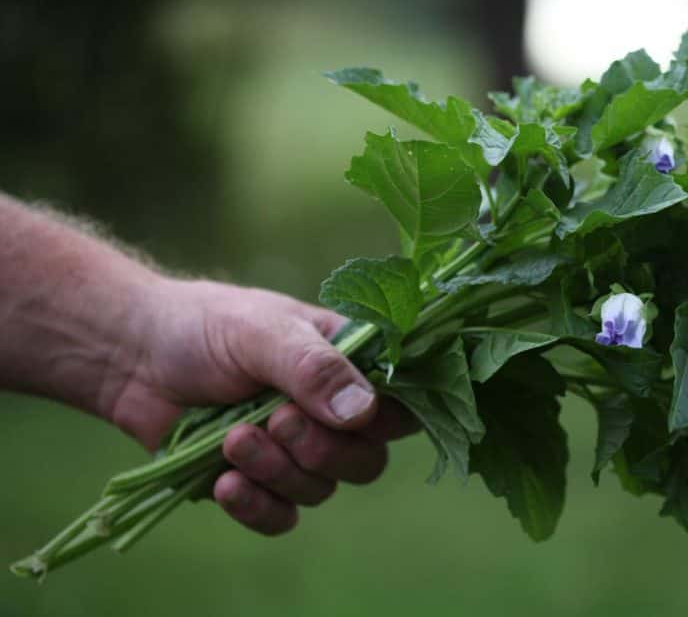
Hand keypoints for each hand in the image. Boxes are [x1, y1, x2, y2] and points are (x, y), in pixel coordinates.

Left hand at [107, 278, 416, 535]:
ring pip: (321, 488)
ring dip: (277, 470)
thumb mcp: (261, 332)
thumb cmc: (203, 326)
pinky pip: (282, 516)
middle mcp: (331, 412)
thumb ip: (314, 368)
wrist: (132, 357)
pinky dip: (257, 506)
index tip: (354, 417)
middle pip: (367, 459)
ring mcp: (295, 450)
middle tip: (276, 421)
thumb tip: (363, 413)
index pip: (400, 404)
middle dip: (322, 449)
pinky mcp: (259, 483)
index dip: (386, 420)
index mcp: (349, 365)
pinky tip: (224, 483)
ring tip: (232, 439)